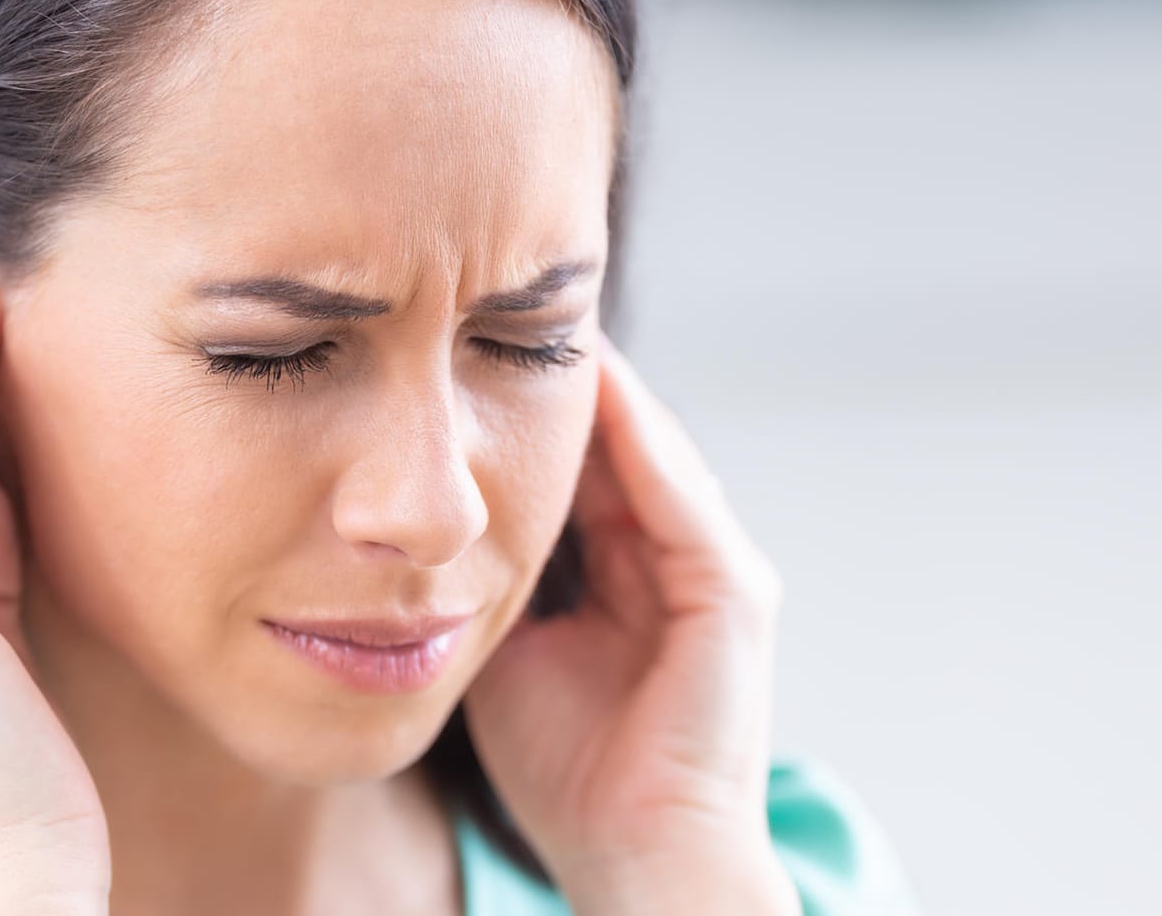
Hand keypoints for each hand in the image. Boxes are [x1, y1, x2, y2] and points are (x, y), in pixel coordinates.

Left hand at [462, 332, 797, 912]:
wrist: (629, 853)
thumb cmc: (564, 766)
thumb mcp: (507, 647)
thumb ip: (487, 578)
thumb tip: (427, 519)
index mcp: (626, 573)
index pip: (580, 468)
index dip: (528, 411)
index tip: (473, 352)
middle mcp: (676, 558)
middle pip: (616, 447)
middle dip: (563, 384)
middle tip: (506, 308)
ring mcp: (713, 570)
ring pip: (651, 455)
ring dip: (603, 392)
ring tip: (552, 323)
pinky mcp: (734, 592)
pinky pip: (680, 498)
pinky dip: (639, 441)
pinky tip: (596, 386)